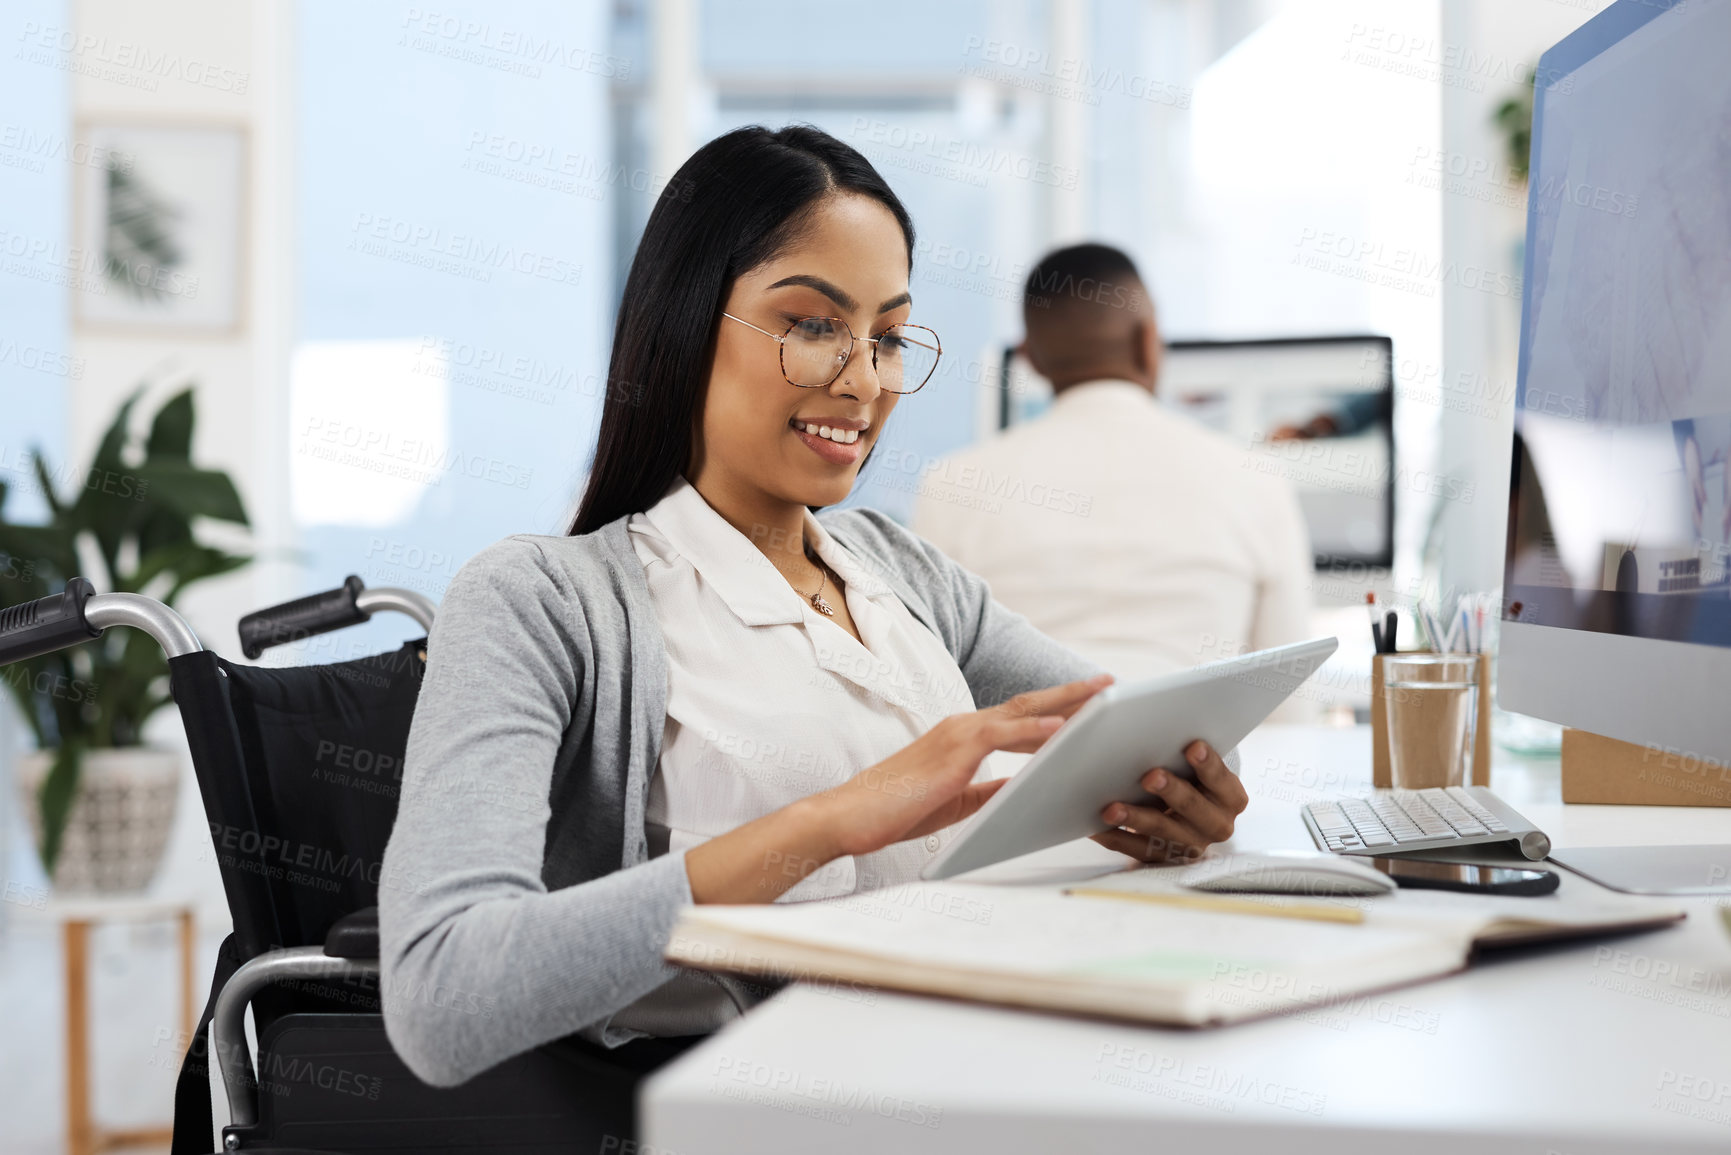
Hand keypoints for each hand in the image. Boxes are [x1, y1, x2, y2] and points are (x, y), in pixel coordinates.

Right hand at [815, 674, 1115, 857]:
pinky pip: (1001, 734)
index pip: (1019, 717)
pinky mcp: (953, 750)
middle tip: (1109, 684)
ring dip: (1064, 704)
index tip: (1090, 705)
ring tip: (1101, 696)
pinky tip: (1061, 730)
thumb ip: (991, 789)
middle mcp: (963, 725)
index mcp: (963, 736)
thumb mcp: (957, 800)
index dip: (1056, 709)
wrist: (852, 815)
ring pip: (1021, 712)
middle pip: (1028, 704)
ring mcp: (958, 733)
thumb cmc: (896, 810)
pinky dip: (1033, 730)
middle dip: (1071, 694)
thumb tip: (1024, 788)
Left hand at [1091, 740, 1248, 864]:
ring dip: (1136, 819)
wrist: (1191, 812)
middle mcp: (1216, 825)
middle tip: (1150, 776)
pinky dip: (1116, 838)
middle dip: (1171, 791)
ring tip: (1111, 809)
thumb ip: (1190, 752)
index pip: (1221, 779)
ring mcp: (1191, 845)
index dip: (1208, 765)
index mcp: (1230, 798)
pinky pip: (1138, 850)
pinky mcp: (1165, 858)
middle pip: (1193, 808)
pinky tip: (1097, 828)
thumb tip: (1162, 722)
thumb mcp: (1199, 767)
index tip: (1193, 746)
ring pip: (1163, 833)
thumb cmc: (1191, 777)